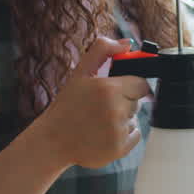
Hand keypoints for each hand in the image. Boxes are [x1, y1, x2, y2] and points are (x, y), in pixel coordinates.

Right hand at [27, 36, 150, 169]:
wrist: (53, 141)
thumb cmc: (67, 106)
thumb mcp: (80, 73)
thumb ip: (102, 51)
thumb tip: (126, 43)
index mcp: (109, 89)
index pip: (141, 84)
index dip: (130, 85)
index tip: (117, 90)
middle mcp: (116, 110)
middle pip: (137, 102)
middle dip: (124, 102)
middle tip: (102, 107)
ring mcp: (118, 131)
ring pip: (135, 119)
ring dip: (123, 119)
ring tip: (100, 121)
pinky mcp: (120, 149)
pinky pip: (135, 135)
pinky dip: (123, 135)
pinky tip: (103, 133)